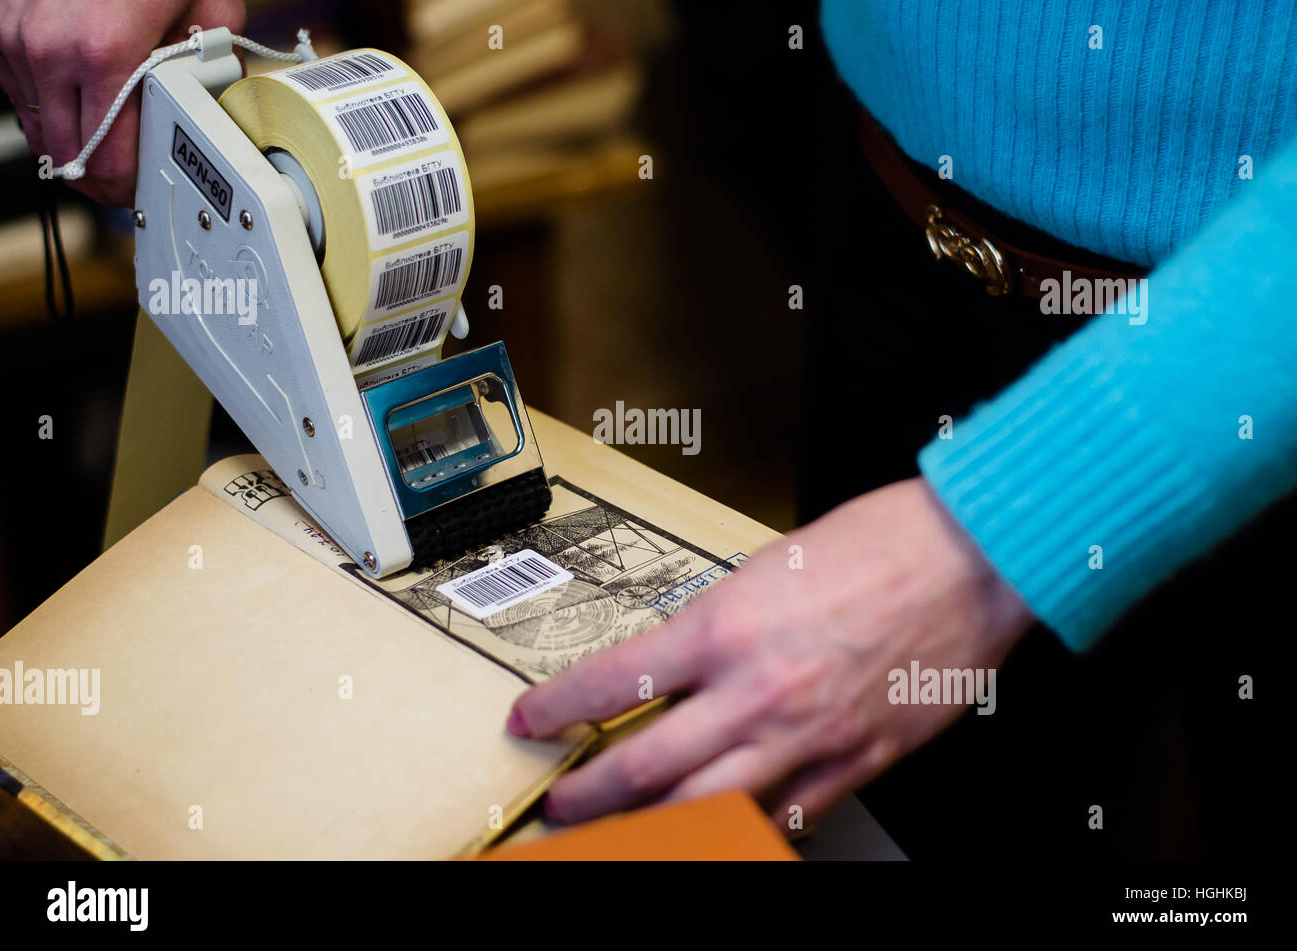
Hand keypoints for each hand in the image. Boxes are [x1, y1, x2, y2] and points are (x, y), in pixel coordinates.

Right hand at [0, 0, 245, 205]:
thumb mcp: (209, 9)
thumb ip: (216, 64)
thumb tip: (223, 104)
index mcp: (104, 53)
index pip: (105, 160)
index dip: (123, 188)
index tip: (135, 192)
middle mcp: (49, 48)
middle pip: (66, 154)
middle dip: (96, 175)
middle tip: (121, 178)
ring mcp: (14, 35)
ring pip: (37, 125)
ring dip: (70, 136)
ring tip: (104, 133)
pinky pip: (16, 88)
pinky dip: (45, 100)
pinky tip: (76, 94)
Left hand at [507, 477, 1033, 830]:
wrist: (971, 556)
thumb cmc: (881, 542)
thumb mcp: (769, 565)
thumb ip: (723, 623)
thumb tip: (688, 660)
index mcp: (726, 627)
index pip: (615, 680)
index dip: (560, 708)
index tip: (534, 720)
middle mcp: (758, 689)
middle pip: (646, 765)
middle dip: (589, 795)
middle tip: (561, 807)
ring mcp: (809, 733)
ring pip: (707, 806)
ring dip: (651, 827)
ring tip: (620, 835)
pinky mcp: (859, 758)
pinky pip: (789, 812)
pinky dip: (748, 825)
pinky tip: (724, 830)